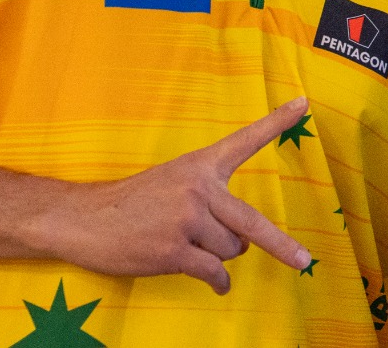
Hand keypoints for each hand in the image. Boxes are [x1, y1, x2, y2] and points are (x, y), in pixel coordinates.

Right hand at [34, 98, 312, 293]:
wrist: (84, 218)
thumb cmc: (132, 202)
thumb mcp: (172, 181)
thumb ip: (211, 201)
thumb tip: (243, 242)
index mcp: (200, 165)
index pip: (245, 140)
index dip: (276, 121)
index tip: (303, 103)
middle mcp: (198, 188)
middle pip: (251, 223)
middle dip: (281, 245)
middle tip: (304, 261)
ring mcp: (186, 220)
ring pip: (229, 251)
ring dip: (220, 257)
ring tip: (193, 247)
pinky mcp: (173, 250)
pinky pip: (212, 272)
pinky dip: (218, 282)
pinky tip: (219, 285)